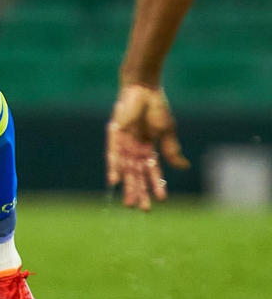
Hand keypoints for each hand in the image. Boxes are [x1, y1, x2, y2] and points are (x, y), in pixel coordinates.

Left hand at [106, 83, 189, 210]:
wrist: (143, 89)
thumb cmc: (156, 107)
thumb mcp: (166, 131)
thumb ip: (171, 150)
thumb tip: (183, 168)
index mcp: (148, 147)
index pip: (152, 171)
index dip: (157, 184)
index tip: (162, 200)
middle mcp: (134, 148)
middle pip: (137, 174)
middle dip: (140, 191)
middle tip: (143, 209)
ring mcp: (124, 142)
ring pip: (126, 169)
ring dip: (128, 185)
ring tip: (129, 203)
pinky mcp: (115, 135)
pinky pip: (113, 155)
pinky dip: (114, 168)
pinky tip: (114, 182)